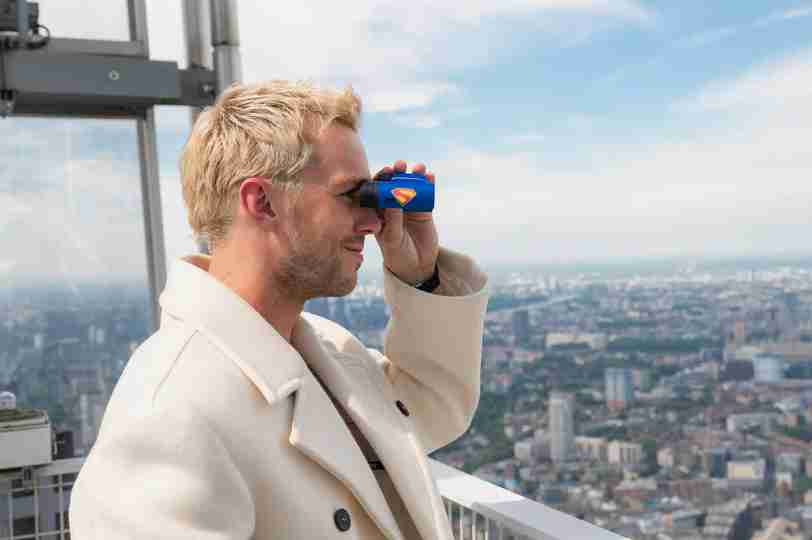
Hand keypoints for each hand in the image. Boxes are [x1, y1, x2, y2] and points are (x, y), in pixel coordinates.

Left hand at [373, 160, 438, 284]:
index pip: (376, 192)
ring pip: (410, 187)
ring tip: (419, 168)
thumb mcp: (392, 239)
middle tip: (400, 166)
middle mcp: (392, 206)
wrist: (417, 266)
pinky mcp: (423, 210)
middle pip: (393, 185)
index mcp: (378, 212)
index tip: (385, 173)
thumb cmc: (397, 254)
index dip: (379, 180)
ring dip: (413, 175)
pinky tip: (430, 176)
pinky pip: (426, 194)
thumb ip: (393, 220)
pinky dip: (428, 184)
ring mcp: (408, 207)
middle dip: (396, 173)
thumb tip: (393, 199)